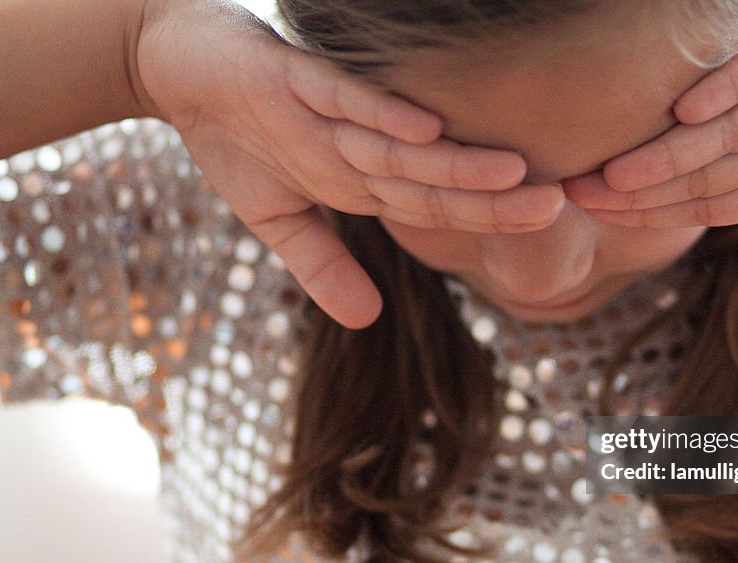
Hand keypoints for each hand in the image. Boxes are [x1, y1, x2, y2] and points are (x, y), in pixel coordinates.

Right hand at [134, 0, 563, 327]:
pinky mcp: (293, 78)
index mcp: (361, 179)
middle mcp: (357, 147)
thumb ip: (322, 265)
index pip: (434, 205)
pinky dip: (381, 113)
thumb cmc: (237, 136)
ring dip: (453, 160)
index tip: (543, 227)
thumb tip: (366, 321)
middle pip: (433, 178)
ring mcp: (328, 113)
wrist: (177, 65)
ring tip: (513, 173)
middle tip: (560, 201)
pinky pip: (345, 97)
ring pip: (400, 144)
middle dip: (493, 196)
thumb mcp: (276, 219)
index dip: (487, 218)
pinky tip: (425, 127)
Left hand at [565, 0, 737, 355]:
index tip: (607, 229)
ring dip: (668, 148)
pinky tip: (688, 110)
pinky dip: (732, 84)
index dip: (657, 216)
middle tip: (577, 197)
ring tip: (616, 171)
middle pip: (696, 167)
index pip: (705, 203)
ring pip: (719, 125)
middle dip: (639, 185)